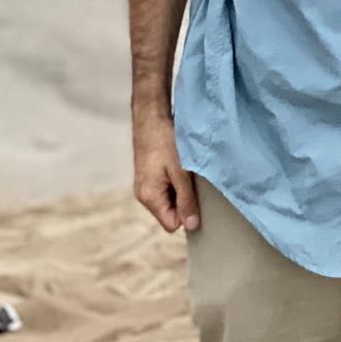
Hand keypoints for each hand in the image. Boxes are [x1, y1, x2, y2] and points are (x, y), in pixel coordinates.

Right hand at [132, 113, 200, 232]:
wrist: (151, 116)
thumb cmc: (165, 141)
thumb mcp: (181, 171)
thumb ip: (186, 199)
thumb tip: (192, 226)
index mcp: (149, 197)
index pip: (172, 224)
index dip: (187, 214)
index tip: (197, 196)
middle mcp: (143, 195)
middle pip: (170, 212)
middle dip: (184, 201)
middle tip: (192, 180)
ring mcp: (144, 185)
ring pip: (168, 199)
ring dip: (180, 189)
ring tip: (185, 170)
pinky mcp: (147, 175)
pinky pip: (165, 188)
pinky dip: (175, 180)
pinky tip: (179, 165)